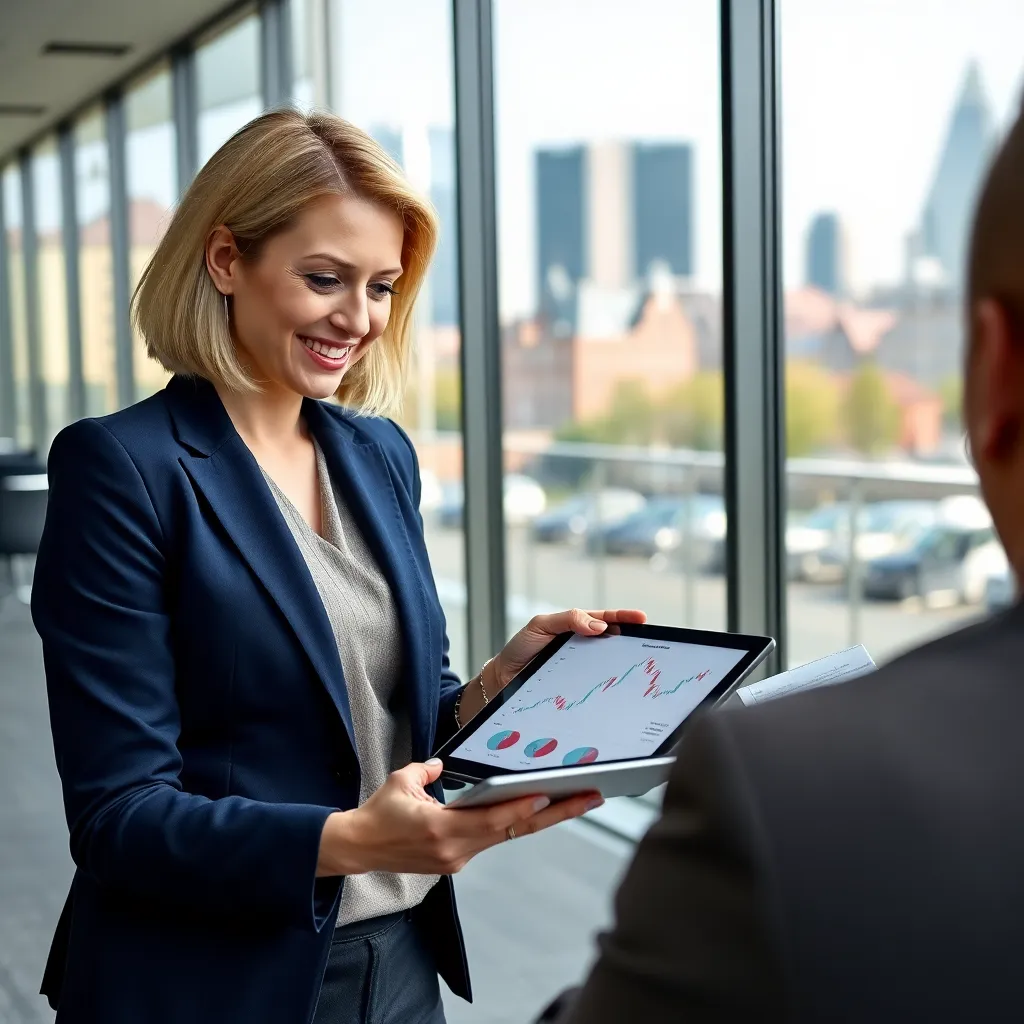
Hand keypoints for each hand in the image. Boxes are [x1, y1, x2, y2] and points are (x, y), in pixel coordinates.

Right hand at [317, 758, 601, 876]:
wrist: (359, 848)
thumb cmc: (379, 813)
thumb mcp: (401, 781)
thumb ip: (428, 770)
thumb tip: (446, 766)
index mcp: (440, 829)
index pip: (492, 819)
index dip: (522, 809)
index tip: (550, 796)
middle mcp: (455, 849)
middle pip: (513, 831)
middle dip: (555, 813)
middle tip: (589, 798)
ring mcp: (458, 858)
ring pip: (507, 836)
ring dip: (539, 818)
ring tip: (573, 800)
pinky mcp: (456, 860)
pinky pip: (490, 839)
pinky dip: (512, 824)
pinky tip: (533, 808)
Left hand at [493, 607, 647, 689]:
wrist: (504, 678)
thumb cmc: (521, 648)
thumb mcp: (541, 625)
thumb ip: (567, 620)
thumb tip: (599, 625)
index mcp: (576, 627)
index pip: (604, 620)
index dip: (623, 618)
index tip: (641, 618)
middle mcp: (582, 647)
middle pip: (612, 641)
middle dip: (632, 640)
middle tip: (648, 641)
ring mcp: (582, 667)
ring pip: (607, 663)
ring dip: (623, 663)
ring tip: (637, 662)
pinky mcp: (578, 686)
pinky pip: (597, 683)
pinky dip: (608, 684)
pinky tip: (617, 687)